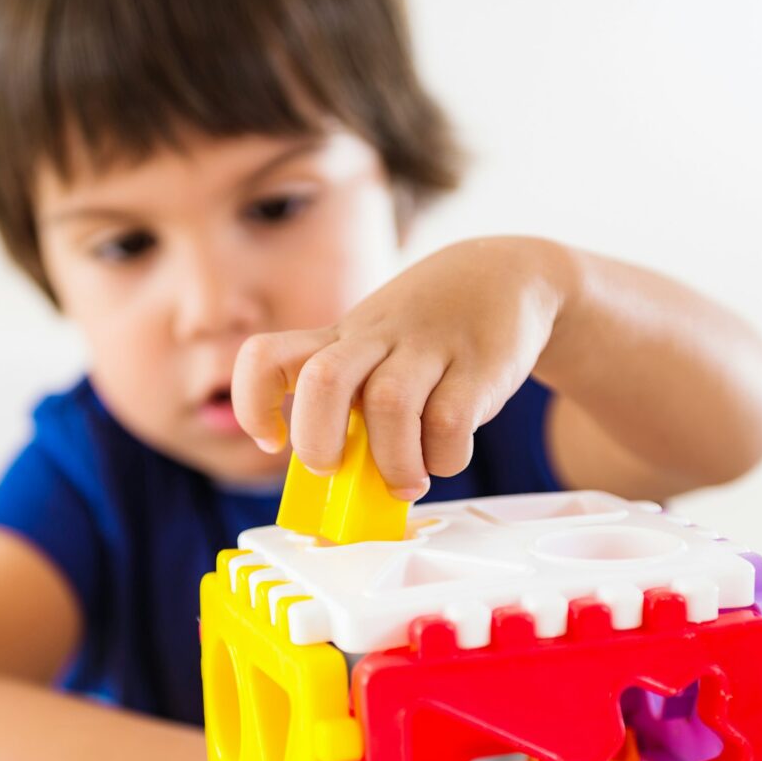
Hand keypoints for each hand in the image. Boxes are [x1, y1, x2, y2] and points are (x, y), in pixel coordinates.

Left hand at [232, 237, 568, 500]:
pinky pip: (450, 422)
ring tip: (405, 483)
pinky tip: (445, 457)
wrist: (507, 275)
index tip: (271, 440)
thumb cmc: (430, 332)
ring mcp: (427, 346)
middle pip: (323, 381)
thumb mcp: (381, 349)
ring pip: (388, 404)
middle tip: (336, 468)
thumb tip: (348, 485)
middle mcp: (376, 336)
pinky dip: (443, 457)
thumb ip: (358, 405)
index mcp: (341, 337)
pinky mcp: (478, 364)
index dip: (255, 402)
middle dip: (319, 441)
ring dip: (392, 462)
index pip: (267, 355)